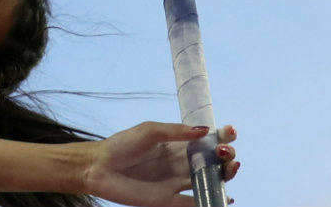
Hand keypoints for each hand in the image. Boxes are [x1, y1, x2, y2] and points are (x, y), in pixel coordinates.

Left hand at [83, 122, 238, 205]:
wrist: (99, 167)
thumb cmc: (123, 145)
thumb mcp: (149, 131)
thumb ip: (176, 131)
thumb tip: (205, 130)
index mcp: (179, 145)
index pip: (208, 141)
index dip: (223, 136)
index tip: (230, 131)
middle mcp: (183, 164)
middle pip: (215, 163)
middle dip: (227, 156)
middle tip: (224, 152)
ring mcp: (179, 183)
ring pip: (211, 182)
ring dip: (226, 176)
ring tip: (230, 168)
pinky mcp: (171, 201)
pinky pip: (196, 204)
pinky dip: (213, 202)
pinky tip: (225, 198)